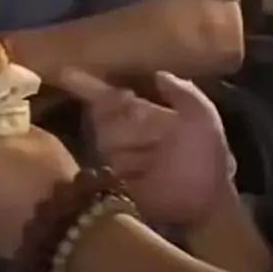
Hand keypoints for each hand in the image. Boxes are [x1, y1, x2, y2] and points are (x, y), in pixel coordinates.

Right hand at [59, 68, 234, 228]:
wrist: (207, 198)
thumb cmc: (207, 154)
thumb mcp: (202, 115)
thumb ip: (181, 92)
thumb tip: (157, 74)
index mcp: (143, 114)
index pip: (108, 97)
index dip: (87, 86)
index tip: (64, 73)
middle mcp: (123, 133)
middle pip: (105, 117)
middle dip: (130, 122)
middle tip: (160, 135)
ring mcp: (116, 158)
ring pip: (108, 140)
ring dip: (136, 146)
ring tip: (160, 157)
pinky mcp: (114, 183)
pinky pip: (110, 167)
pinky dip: (131, 166)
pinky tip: (149, 171)